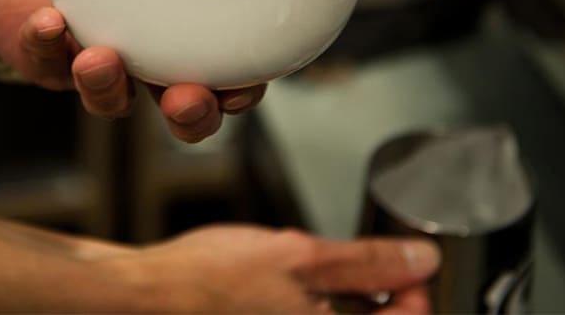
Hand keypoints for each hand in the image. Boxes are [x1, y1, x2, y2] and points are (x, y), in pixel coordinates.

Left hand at [0, 0, 266, 141]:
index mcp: (182, 32)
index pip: (229, 74)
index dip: (244, 87)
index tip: (247, 83)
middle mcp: (146, 61)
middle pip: (183, 110)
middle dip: (191, 113)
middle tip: (187, 97)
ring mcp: (96, 68)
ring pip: (112, 102)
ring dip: (108, 87)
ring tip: (100, 58)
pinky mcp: (45, 62)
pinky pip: (47, 64)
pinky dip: (47, 46)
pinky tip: (49, 22)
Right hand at [108, 224, 439, 313]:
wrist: (145, 298)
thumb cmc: (208, 285)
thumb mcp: (298, 258)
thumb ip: (366, 262)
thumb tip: (420, 258)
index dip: (415, 293)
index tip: (409, 266)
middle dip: (380, 296)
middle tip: (368, 263)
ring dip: (346, 301)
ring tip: (322, 269)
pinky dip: (311, 306)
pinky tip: (291, 281)